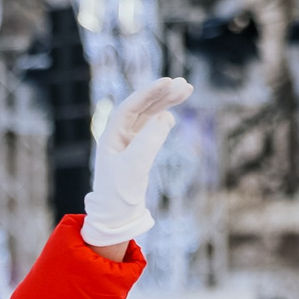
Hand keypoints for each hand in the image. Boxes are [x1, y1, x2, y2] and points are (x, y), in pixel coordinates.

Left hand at [82, 77, 192, 251]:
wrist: (116, 216)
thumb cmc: (120, 193)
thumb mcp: (135, 166)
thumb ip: (150, 140)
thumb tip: (166, 116)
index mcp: (112, 134)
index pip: (132, 105)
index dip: (150, 92)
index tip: (169, 81)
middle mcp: (118, 134)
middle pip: (142, 106)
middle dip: (163, 94)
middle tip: (185, 85)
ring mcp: (127, 142)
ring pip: (148, 115)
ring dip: (165, 103)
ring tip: (186, 90)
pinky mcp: (136, 151)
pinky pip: (150, 128)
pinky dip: (162, 119)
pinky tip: (171, 113)